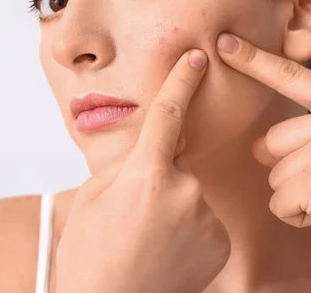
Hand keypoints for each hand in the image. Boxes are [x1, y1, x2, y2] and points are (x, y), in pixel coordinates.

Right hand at [56, 49, 230, 292]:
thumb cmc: (90, 253)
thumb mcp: (93, 196)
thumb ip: (124, 163)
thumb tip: (146, 149)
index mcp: (147, 172)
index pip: (169, 113)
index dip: (182, 81)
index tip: (196, 58)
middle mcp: (185, 189)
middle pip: (177, 162)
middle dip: (159, 173)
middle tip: (133, 209)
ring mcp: (206, 218)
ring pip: (190, 192)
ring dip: (173, 203)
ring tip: (147, 236)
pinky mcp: (221, 243)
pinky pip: (204, 219)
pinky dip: (189, 227)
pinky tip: (168, 249)